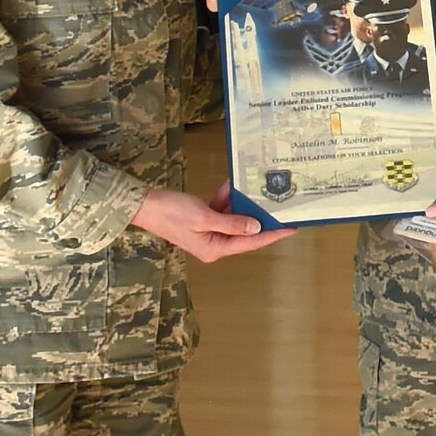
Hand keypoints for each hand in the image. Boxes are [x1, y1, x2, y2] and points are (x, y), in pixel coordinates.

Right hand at [132, 180, 293, 262]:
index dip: (272, 234)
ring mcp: (208, 233)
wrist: (144, 205)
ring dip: (240, 203)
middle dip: (258, 216)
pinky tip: (230, 187)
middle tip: (279, 204)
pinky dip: (226, 199)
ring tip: (251, 189)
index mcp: (215, 249)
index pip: (251, 242)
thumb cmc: (171, 212)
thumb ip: (232, 223)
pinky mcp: (203, 222)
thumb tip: (255, 227)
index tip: (291, 227)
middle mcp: (214, 244)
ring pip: (234, 218)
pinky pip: (222, 211)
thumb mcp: (204, 217)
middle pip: (245, 231)